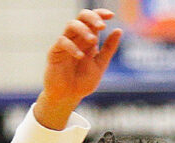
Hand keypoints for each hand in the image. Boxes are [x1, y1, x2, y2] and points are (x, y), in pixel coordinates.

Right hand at [34, 8, 121, 129]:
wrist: (69, 96)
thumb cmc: (83, 81)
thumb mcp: (100, 64)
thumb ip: (109, 48)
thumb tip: (119, 30)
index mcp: (87, 39)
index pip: (92, 20)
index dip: (100, 14)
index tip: (111, 15)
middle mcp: (76, 38)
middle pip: (81, 17)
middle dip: (92, 18)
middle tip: (102, 26)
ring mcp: (65, 44)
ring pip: (70, 25)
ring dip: (83, 30)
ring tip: (93, 41)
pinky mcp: (55, 52)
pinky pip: (62, 42)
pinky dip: (72, 47)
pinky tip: (81, 57)